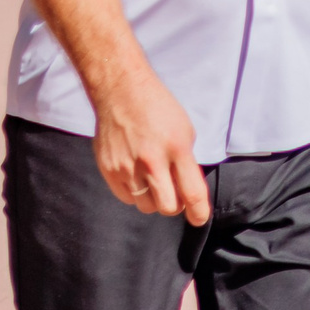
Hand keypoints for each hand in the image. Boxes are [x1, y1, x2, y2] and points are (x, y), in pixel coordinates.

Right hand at [91, 69, 210, 223]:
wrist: (121, 92)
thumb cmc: (158, 109)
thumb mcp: (184, 131)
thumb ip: (186, 162)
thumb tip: (187, 191)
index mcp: (176, 148)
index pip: (192, 193)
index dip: (199, 212)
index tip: (199, 218)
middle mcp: (151, 161)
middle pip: (168, 207)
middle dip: (175, 206)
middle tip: (175, 194)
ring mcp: (127, 167)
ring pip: (146, 206)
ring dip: (154, 199)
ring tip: (154, 180)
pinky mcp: (109, 170)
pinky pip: (126, 198)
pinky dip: (136, 194)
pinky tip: (138, 177)